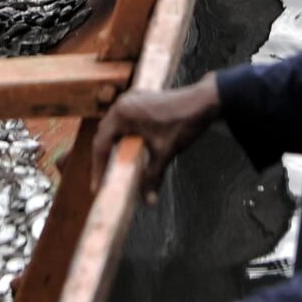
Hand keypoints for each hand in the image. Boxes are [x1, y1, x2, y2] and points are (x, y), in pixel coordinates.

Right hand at [92, 78, 220, 199]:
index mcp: (123, 114)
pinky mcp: (139, 98)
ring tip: (112, 165)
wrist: (203, 102)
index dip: (98, 167)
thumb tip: (148, 202)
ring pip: (112, 125)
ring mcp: (130, 98)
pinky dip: (121, 134)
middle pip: (103, 134)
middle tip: (103, 179)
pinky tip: (127, 147)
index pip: (101, 144)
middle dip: (102, 157)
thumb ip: (152, 178)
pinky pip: (122, 118)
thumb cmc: (182, 124)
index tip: (98, 186)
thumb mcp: (165, 153)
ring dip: (111, 145)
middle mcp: (122, 103)